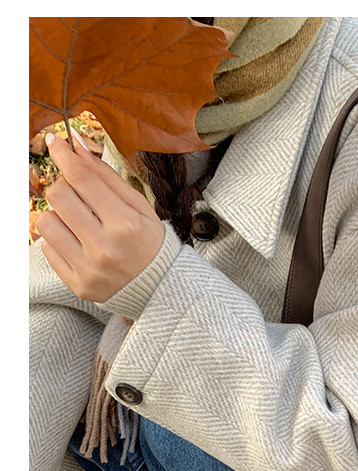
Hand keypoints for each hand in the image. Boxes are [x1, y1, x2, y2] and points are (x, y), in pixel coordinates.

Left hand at [35, 132, 165, 302]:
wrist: (161, 290)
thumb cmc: (151, 244)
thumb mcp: (138, 207)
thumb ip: (106, 176)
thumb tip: (75, 146)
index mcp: (126, 224)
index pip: (81, 179)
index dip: (64, 156)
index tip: (56, 144)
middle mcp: (105, 248)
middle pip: (58, 196)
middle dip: (63, 186)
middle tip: (77, 193)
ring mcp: (89, 269)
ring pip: (46, 222)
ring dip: (58, 215)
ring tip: (77, 222)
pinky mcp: (78, 285)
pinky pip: (47, 249)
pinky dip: (59, 240)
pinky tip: (78, 243)